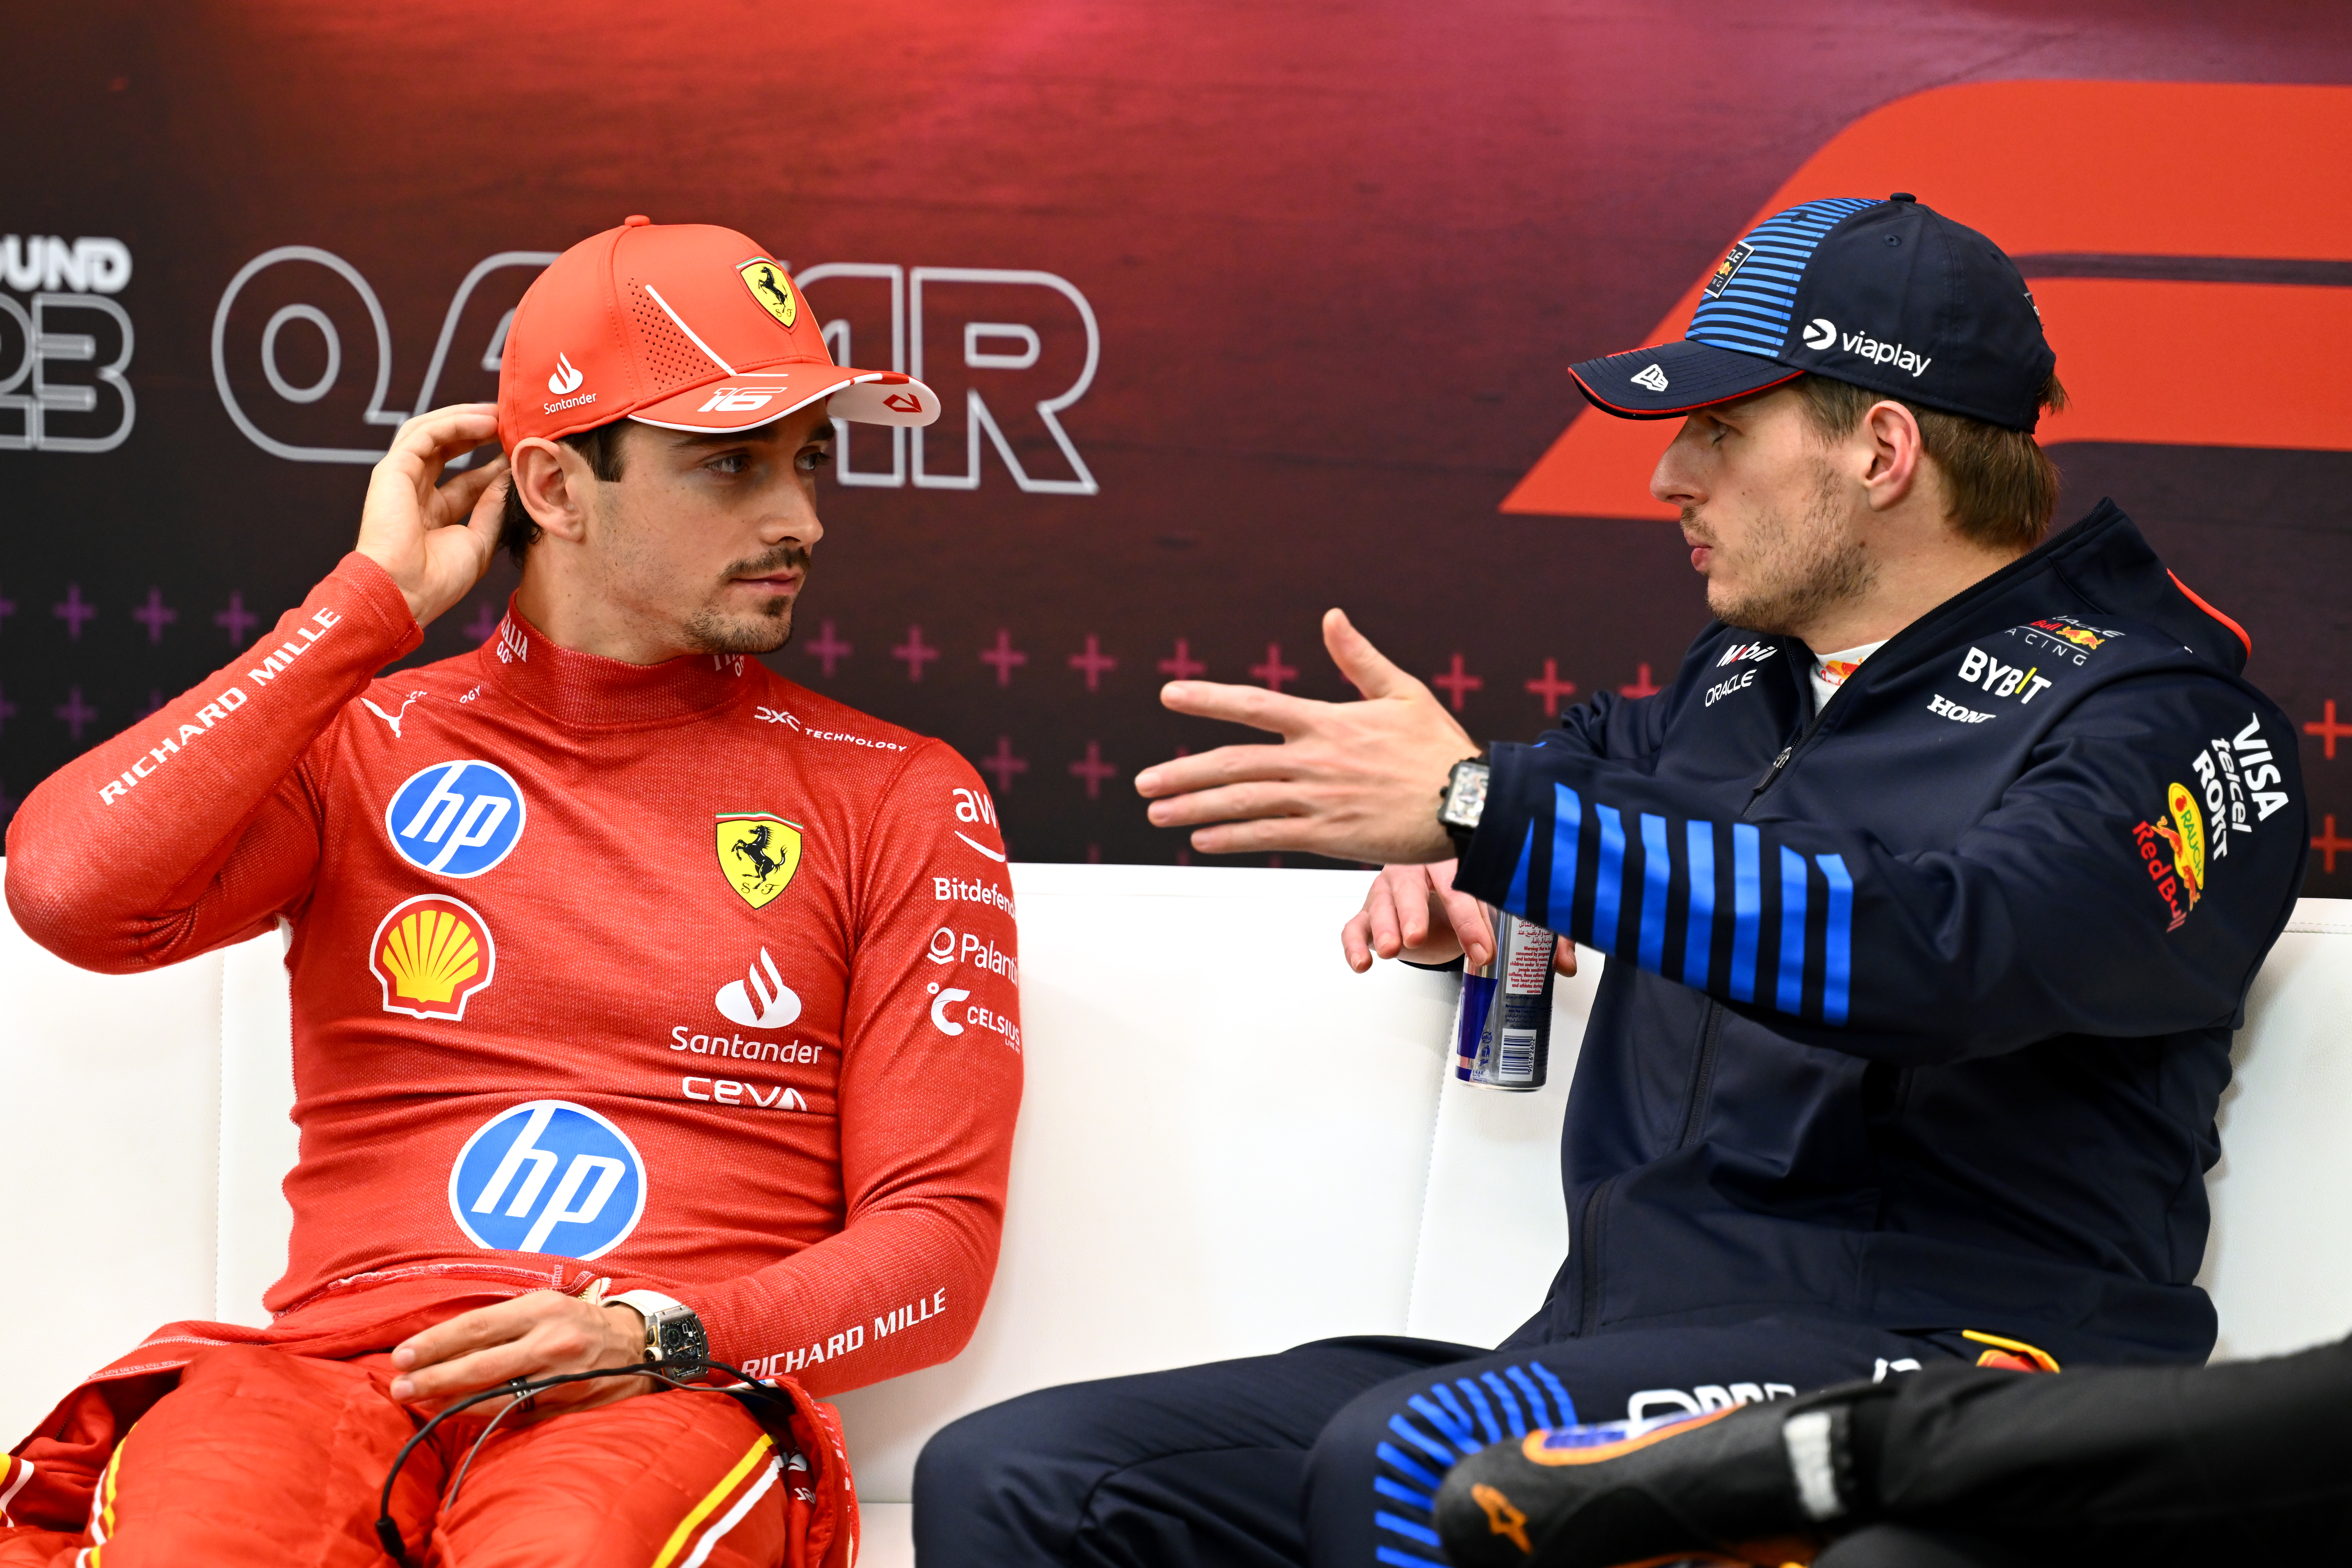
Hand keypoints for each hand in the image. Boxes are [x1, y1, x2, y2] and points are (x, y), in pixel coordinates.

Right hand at [354, 403, 510, 627]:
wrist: (406, 592)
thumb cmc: (439, 579)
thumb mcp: (480, 541)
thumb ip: (493, 507)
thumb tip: (509, 477)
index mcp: (434, 514)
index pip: (467, 479)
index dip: (493, 464)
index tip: (521, 453)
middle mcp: (416, 493)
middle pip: (448, 449)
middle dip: (479, 432)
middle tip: (511, 423)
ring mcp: (401, 479)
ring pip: (433, 433)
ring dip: (467, 419)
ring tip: (500, 414)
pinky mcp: (392, 469)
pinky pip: (424, 434)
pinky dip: (454, 423)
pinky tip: (484, 422)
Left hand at [388, 1289, 651, 1415]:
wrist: (635, 1346)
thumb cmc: (576, 1322)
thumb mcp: (542, 1306)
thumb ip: (499, 1323)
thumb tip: (442, 1346)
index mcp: (542, 1309)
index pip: (477, 1326)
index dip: (436, 1342)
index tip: (402, 1356)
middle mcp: (552, 1342)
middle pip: (481, 1364)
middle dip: (434, 1377)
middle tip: (399, 1387)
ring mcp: (560, 1378)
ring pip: (495, 1396)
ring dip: (451, 1402)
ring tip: (419, 1402)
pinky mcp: (565, 1405)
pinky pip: (514, 1415)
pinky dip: (480, 1416)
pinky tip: (455, 1413)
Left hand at [1135, 609, 1474, 863]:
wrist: (1469, 804)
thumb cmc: (1439, 748)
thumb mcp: (1402, 692)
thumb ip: (1359, 658)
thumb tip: (1331, 617)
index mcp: (1327, 722)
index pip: (1255, 705)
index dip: (1208, 699)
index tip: (1170, 696)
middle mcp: (1314, 760)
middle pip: (1234, 764)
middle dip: (1183, 773)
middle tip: (1143, 782)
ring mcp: (1318, 800)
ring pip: (1242, 803)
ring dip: (1195, 809)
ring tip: (1157, 812)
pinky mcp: (1328, 836)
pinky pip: (1268, 837)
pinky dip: (1231, 839)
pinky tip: (1202, 841)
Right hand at [1341, 860, 1578, 976]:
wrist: (1439, 886)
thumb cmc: (1472, 892)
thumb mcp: (1508, 910)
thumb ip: (1540, 935)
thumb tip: (1564, 965)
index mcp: (1454, 860)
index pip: (1461, 884)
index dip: (1471, 917)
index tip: (1483, 949)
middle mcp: (1418, 869)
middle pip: (1412, 885)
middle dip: (1413, 912)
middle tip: (1416, 938)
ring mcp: (1390, 889)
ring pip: (1382, 901)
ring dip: (1385, 925)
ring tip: (1393, 949)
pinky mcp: (1370, 912)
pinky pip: (1355, 923)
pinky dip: (1355, 943)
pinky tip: (1364, 961)